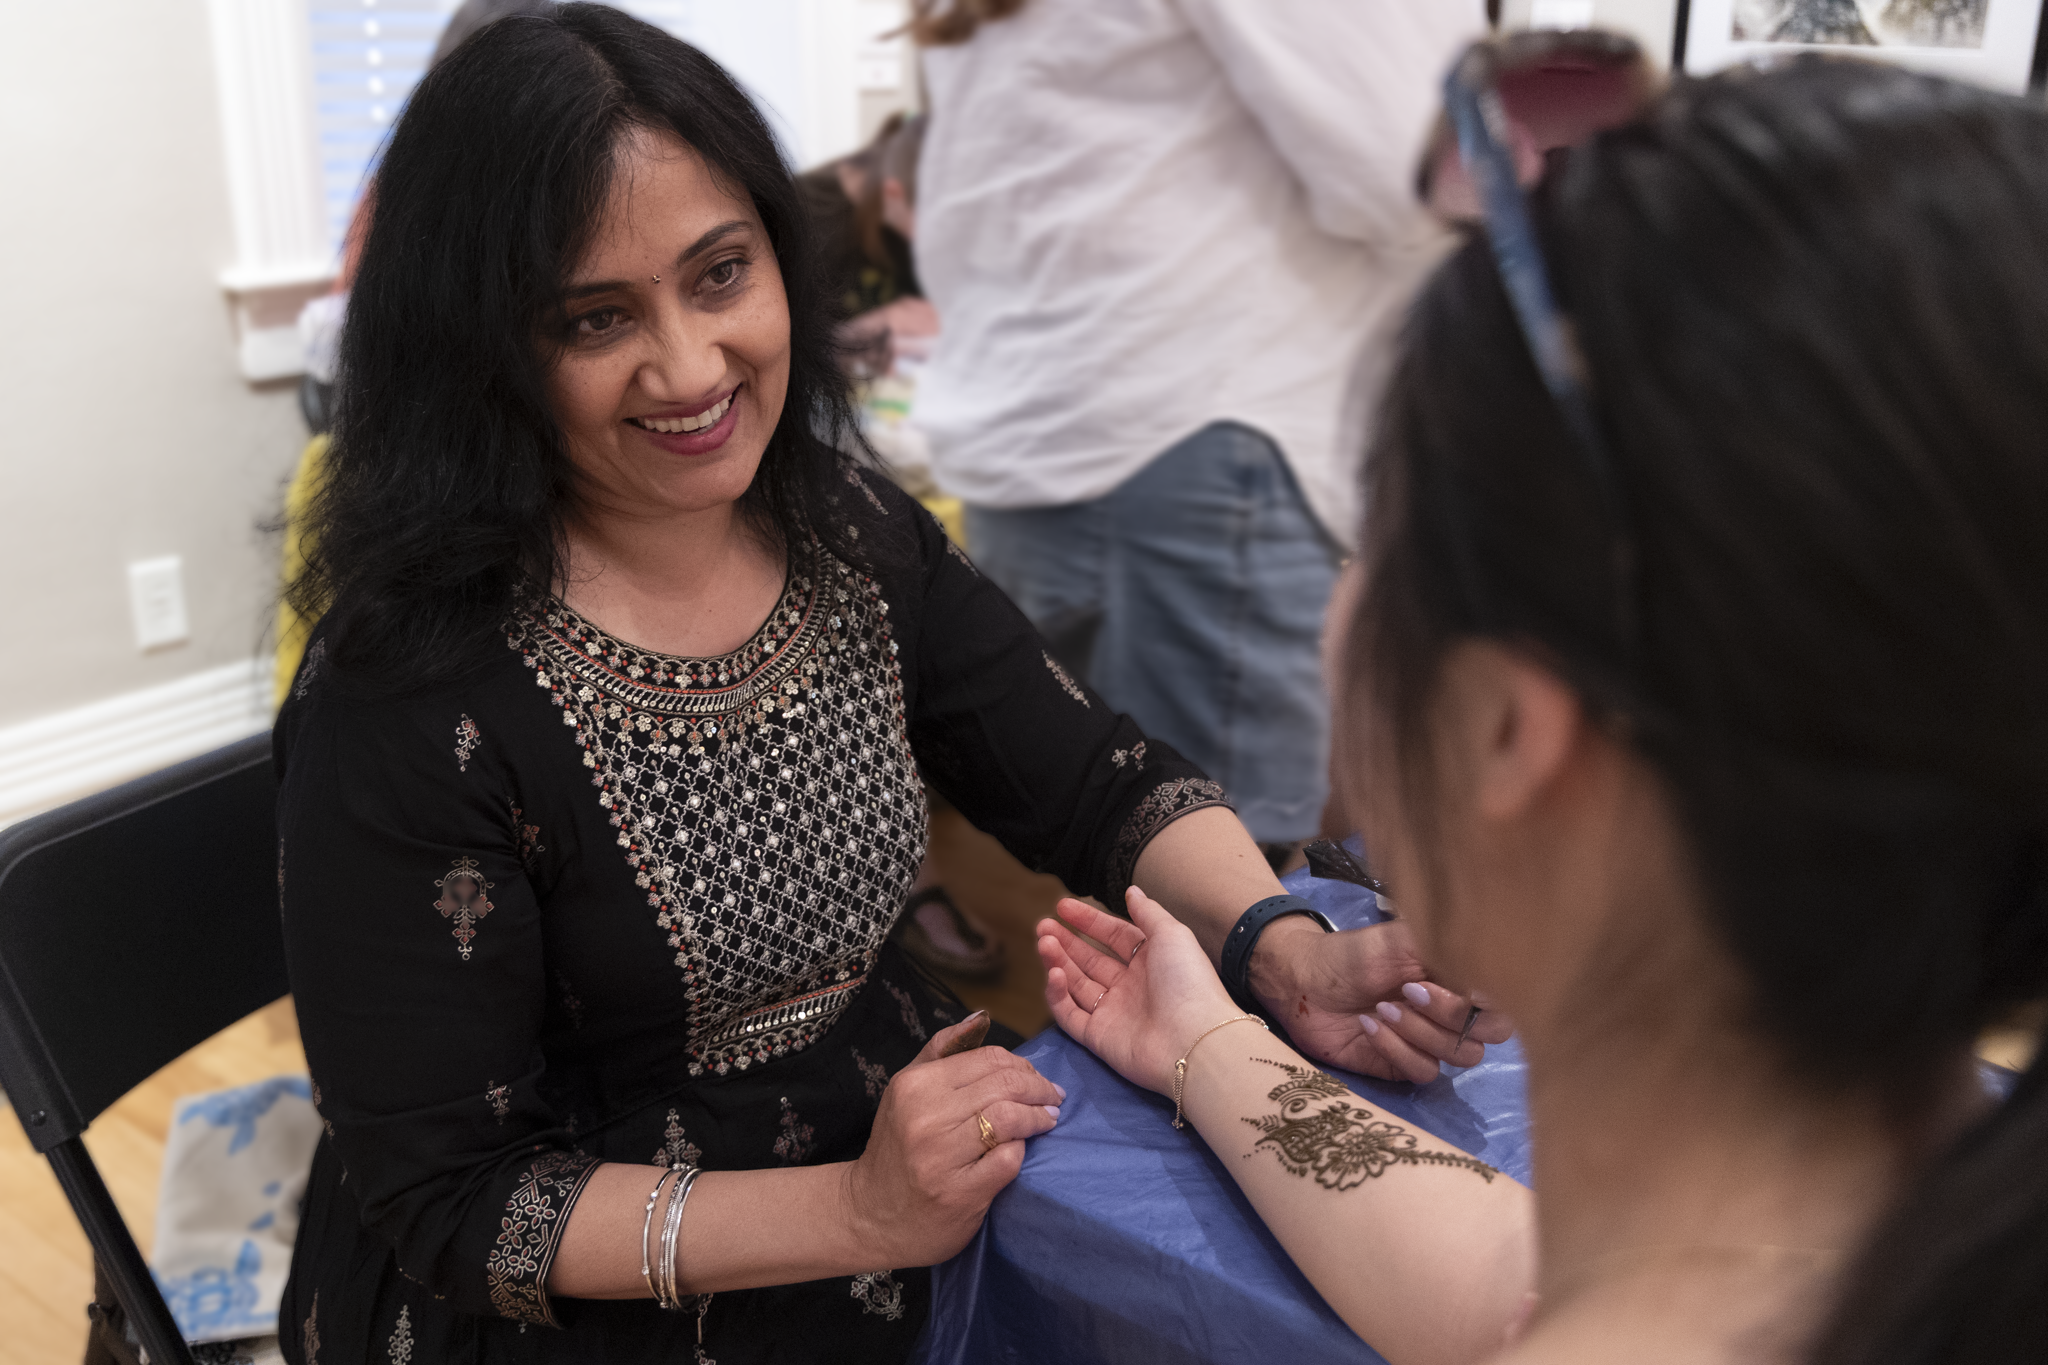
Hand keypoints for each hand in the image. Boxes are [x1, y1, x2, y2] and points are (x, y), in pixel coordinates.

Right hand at [841, 1011, 1062, 1267]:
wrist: (872, 1216)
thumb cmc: (897, 1147)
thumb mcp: (906, 1090)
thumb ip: (942, 1050)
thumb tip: (981, 1017)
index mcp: (916, 1086)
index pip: (988, 1059)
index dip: (1022, 1066)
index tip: (1036, 1077)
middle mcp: (926, 1118)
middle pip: (1004, 1086)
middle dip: (1039, 1088)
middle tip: (1053, 1097)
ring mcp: (942, 1158)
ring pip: (1009, 1120)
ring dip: (1038, 1117)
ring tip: (1048, 1119)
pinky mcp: (960, 1194)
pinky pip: (1008, 1161)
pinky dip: (1022, 1150)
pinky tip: (1023, 1149)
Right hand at [1036, 887, 1240, 1094]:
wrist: (1193, 1042)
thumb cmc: (1188, 983)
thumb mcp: (1172, 934)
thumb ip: (1148, 912)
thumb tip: (1132, 890)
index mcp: (1151, 962)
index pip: (1114, 936)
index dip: (1089, 921)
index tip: (1062, 906)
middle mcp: (1131, 987)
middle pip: (1090, 960)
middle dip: (1066, 941)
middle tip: (1043, 925)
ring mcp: (1114, 1013)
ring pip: (1076, 984)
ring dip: (1057, 961)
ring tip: (1043, 941)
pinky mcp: (1098, 1037)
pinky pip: (1069, 1014)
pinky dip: (1057, 994)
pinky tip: (1053, 973)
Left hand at [1250, 916, 1513, 1083]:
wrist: (1304, 979)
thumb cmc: (1355, 953)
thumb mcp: (1407, 939)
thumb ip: (1454, 953)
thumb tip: (1494, 978)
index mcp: (1461, 978)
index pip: (1505, 1000)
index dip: (1488, 999)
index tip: (1461, 984)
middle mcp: (1454, 1012)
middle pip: (1491, 1034)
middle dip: (1452, 1014)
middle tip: (1410, 991)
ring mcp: (1431, 1041)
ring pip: (1459, 1055)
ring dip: (1420, 1031)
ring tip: (1383, 1006)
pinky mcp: (1404, 1065)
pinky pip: (1424, 1071)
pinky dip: (1397, 1048)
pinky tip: (1370, 1025)